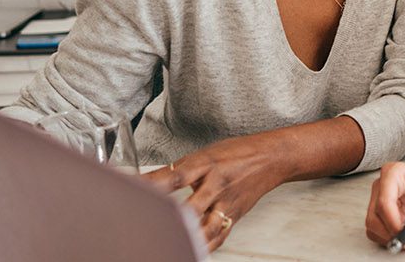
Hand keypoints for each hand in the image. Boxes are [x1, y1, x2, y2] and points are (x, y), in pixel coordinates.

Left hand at [143, 134, 292, 250]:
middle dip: (173, 219)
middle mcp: (216, 185)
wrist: (272, 158)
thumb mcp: (205, 155)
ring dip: (191, 237)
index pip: (176, 176)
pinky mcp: (234, 215)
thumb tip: (144, 182)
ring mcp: (226, 203)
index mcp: (206, 165)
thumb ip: (176, 171)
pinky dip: (206, 246)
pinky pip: (219, 235)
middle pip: (192, 207)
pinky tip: (193, 251)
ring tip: (172, 245)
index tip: (132, 191)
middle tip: (150, 228)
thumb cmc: (237, 154)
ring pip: (208, 227)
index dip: (153, 185)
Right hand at [365, 162, 404, 250]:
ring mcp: (383, 201)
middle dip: (393, 234)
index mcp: (394, 173)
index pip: (384, 202)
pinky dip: (395, 240)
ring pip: (375, 227)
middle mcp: (384, 186)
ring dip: (393, 239)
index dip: (392, 222)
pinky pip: (382, 232)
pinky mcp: (388, 215)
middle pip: (375, 217)